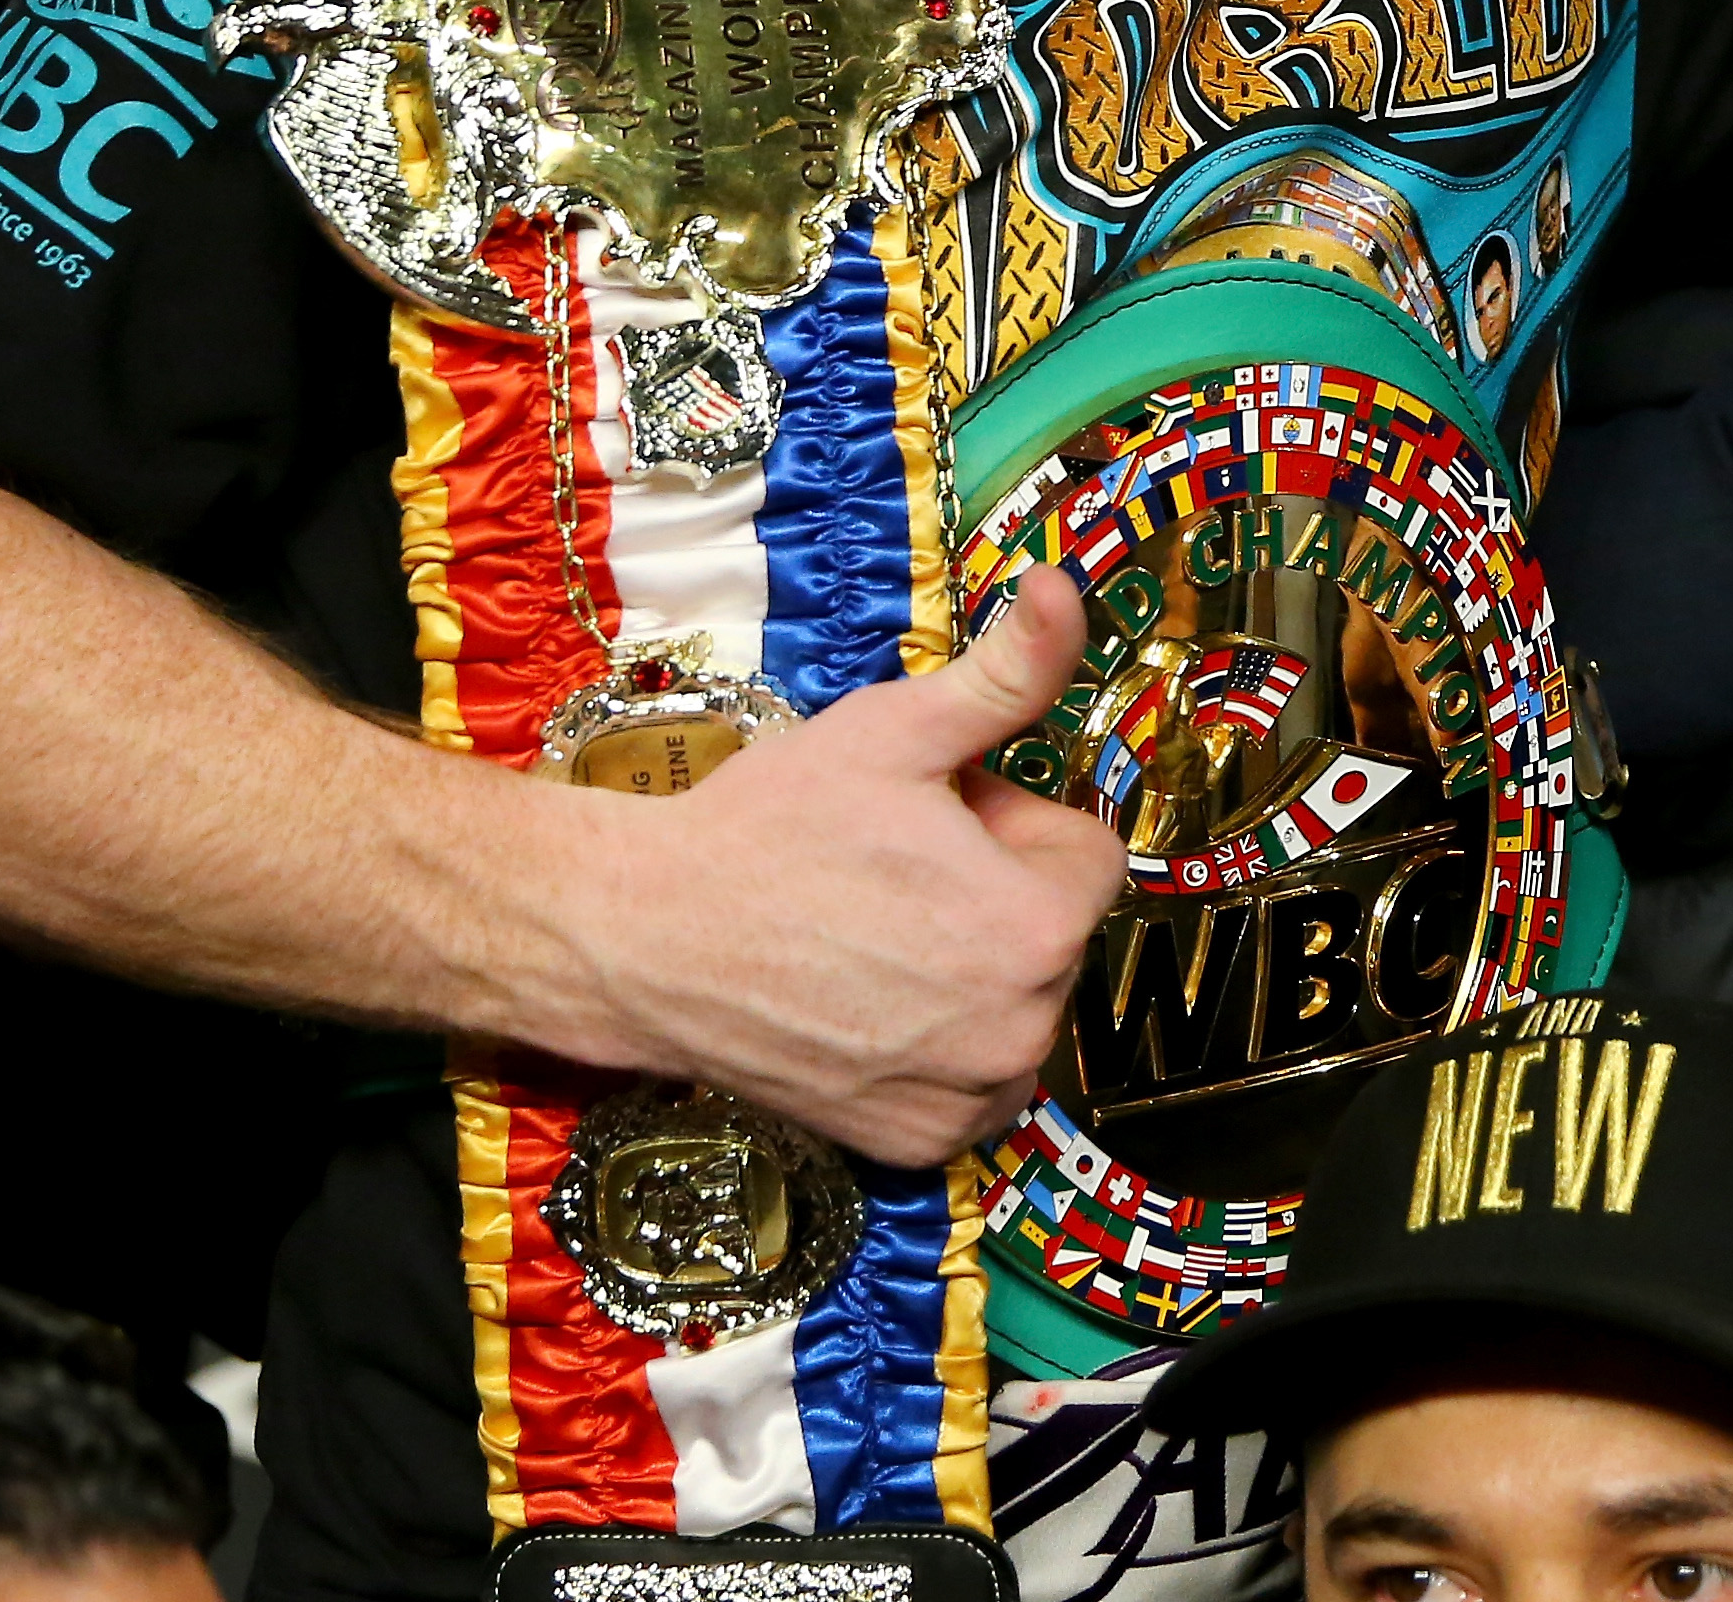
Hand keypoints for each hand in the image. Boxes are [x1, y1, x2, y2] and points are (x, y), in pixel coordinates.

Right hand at [576, 569, 1128, 1163]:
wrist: (645, 938)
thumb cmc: (766, 830)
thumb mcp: (895, 728)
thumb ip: (1006, 670)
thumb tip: (1063, 587)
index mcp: (1037, 926)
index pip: (1086, 852)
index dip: (1010, 819)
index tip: (935, 815)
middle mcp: (1023, 1030)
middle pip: (1050, 929)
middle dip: (991, 889)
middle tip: (892, 867)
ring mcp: (969, 1098)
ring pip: (1014, 1003)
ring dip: (970, 967)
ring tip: (872, 930)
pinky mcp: (917, 1145)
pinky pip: (970, 1082)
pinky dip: (936, 1046)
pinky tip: (864, 1001)